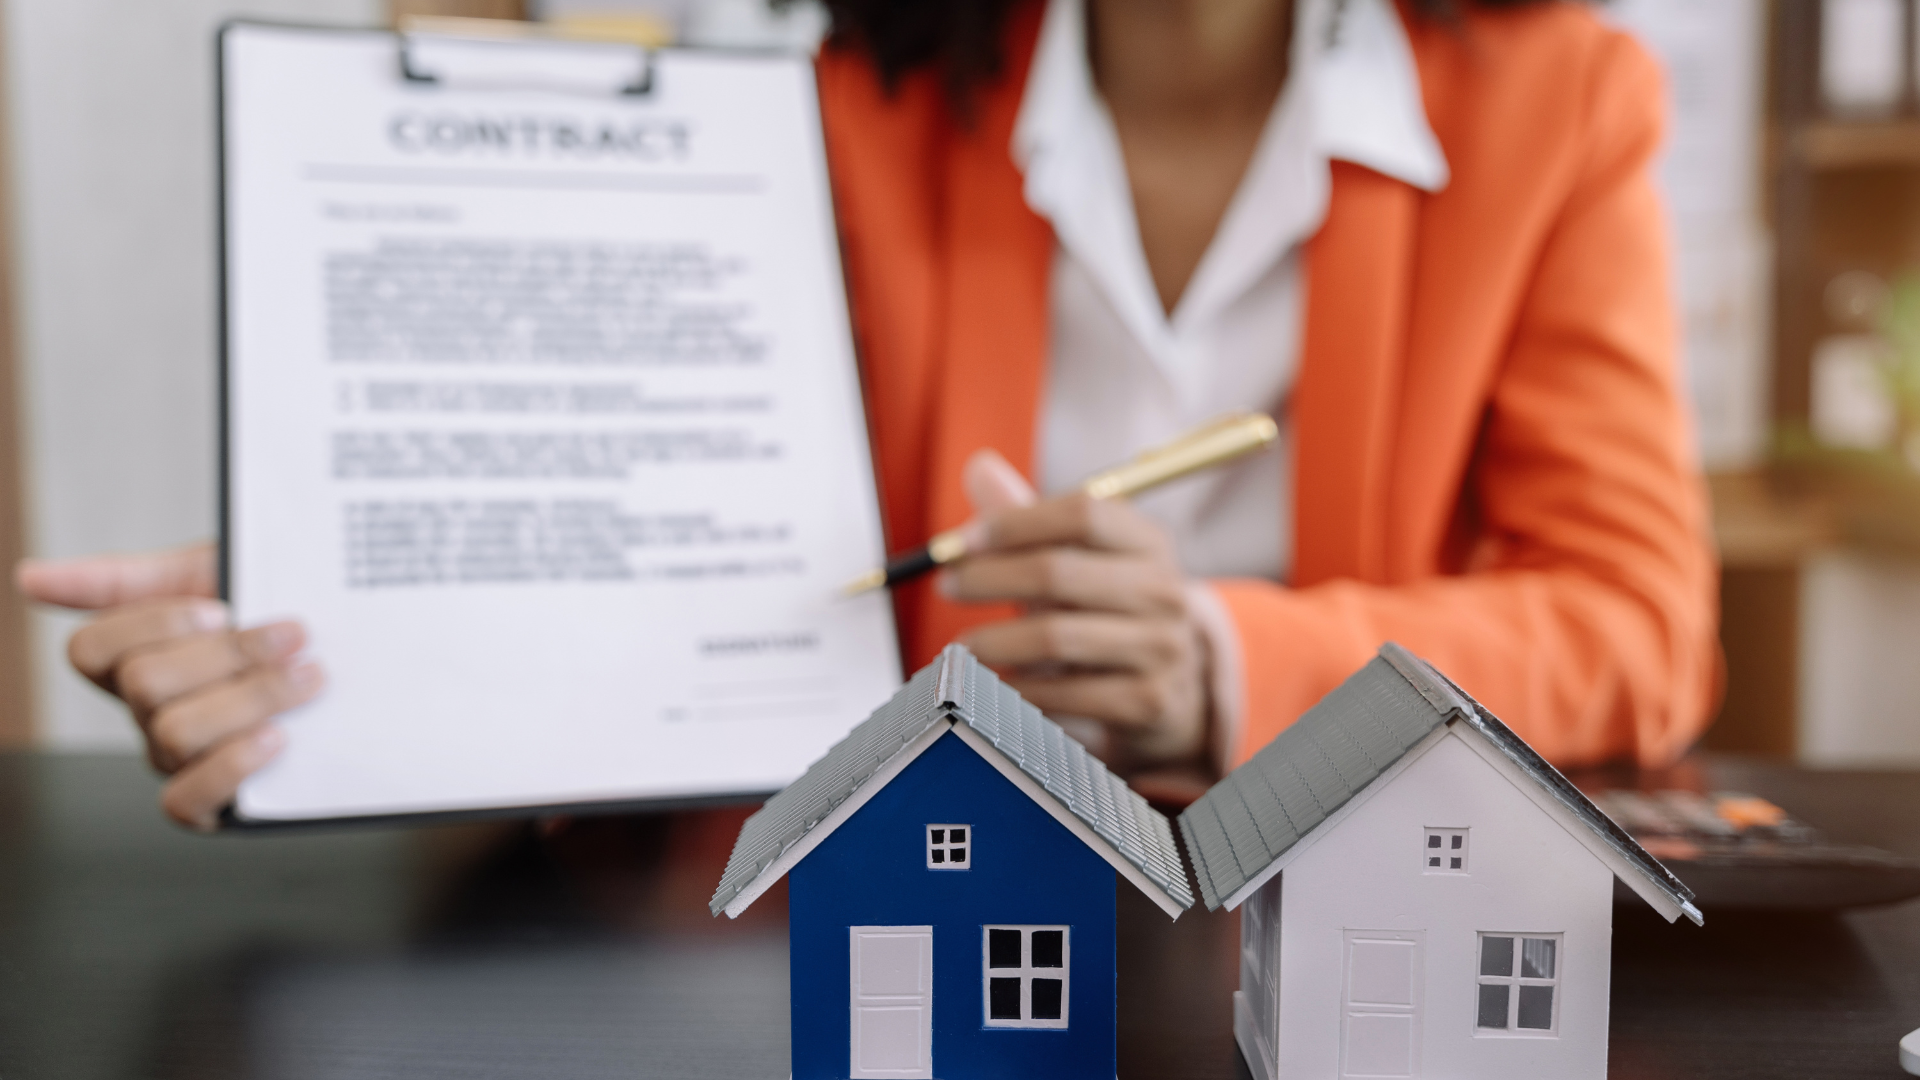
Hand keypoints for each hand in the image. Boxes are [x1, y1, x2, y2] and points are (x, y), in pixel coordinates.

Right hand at [16, 543, 321, 829]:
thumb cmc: (270, 611)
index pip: (91, 650)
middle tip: (295, 634)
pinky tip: (280, 738)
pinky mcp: (211, 803)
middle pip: (145, 686)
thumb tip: (28, 576)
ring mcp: (176, 759)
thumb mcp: (205, 573)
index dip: (156, 625)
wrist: (350, 646)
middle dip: (231, 655)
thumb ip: (122, 578)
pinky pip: (184, 803)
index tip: (221, 607)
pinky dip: (233, 767)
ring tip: (310, 677)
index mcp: (134, 660)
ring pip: (175, 734)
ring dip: (254, 699)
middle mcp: (146, 714)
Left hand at [941, 452, 1209, 769]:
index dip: (1013, 523)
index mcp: (1148, 541)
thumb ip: (1027, 517)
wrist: (1169, 689)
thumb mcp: (1076, 560)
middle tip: (947, 587)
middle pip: (1058, 571)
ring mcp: (1161, 647)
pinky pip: (1063, 693)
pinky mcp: (1148, 702)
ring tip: (961, 647)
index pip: (1082, 512)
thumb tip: (979, 466)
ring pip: (1054, 636)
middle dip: (988, 578)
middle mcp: (1164, 589)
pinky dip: (1019, 690)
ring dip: (993, 641)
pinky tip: (996, 685)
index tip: (960, 541)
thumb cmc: (1104, 611)